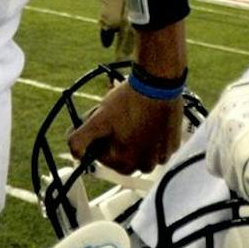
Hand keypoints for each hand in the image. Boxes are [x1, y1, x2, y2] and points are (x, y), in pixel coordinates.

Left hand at [67, 80, 182, 175]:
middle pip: (121, 153)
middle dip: (117, 136)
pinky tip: (148, 117)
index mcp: (126, 164)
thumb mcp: (98, 119)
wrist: (158, 81)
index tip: (105, 121)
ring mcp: (162, 155)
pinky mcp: (173, 144)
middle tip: (118, 116)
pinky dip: (150, 133)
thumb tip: (75, 154)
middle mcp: (146, 166)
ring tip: (134, 114)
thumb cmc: (130, 100)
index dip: (100, 136)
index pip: (102, 155)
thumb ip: (80, 139)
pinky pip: (156, 143)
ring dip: (133, 135)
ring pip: (138, 149)